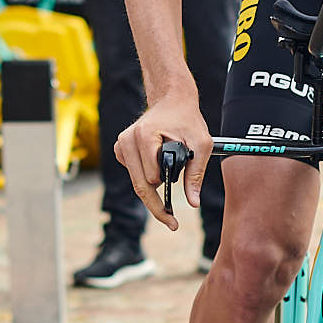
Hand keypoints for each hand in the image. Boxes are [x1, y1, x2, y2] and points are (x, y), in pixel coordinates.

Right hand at [114, 96, 211, 230]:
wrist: (172, 100)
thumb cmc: (187, 119)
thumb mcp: (201, 144)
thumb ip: (196, 174)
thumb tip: (194, 202)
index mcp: (144, 136)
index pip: (151, 178)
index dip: (163, 199)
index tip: (173, 220)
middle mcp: (128, 139)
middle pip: (139, 184)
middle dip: (156, 203)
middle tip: (171, 222)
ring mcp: (122, 143)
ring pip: (135, 181)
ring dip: (152, 189)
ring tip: (169, 184)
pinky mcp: (121, 148)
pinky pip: (133, 173)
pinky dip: (146, 178)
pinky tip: (158, 170)